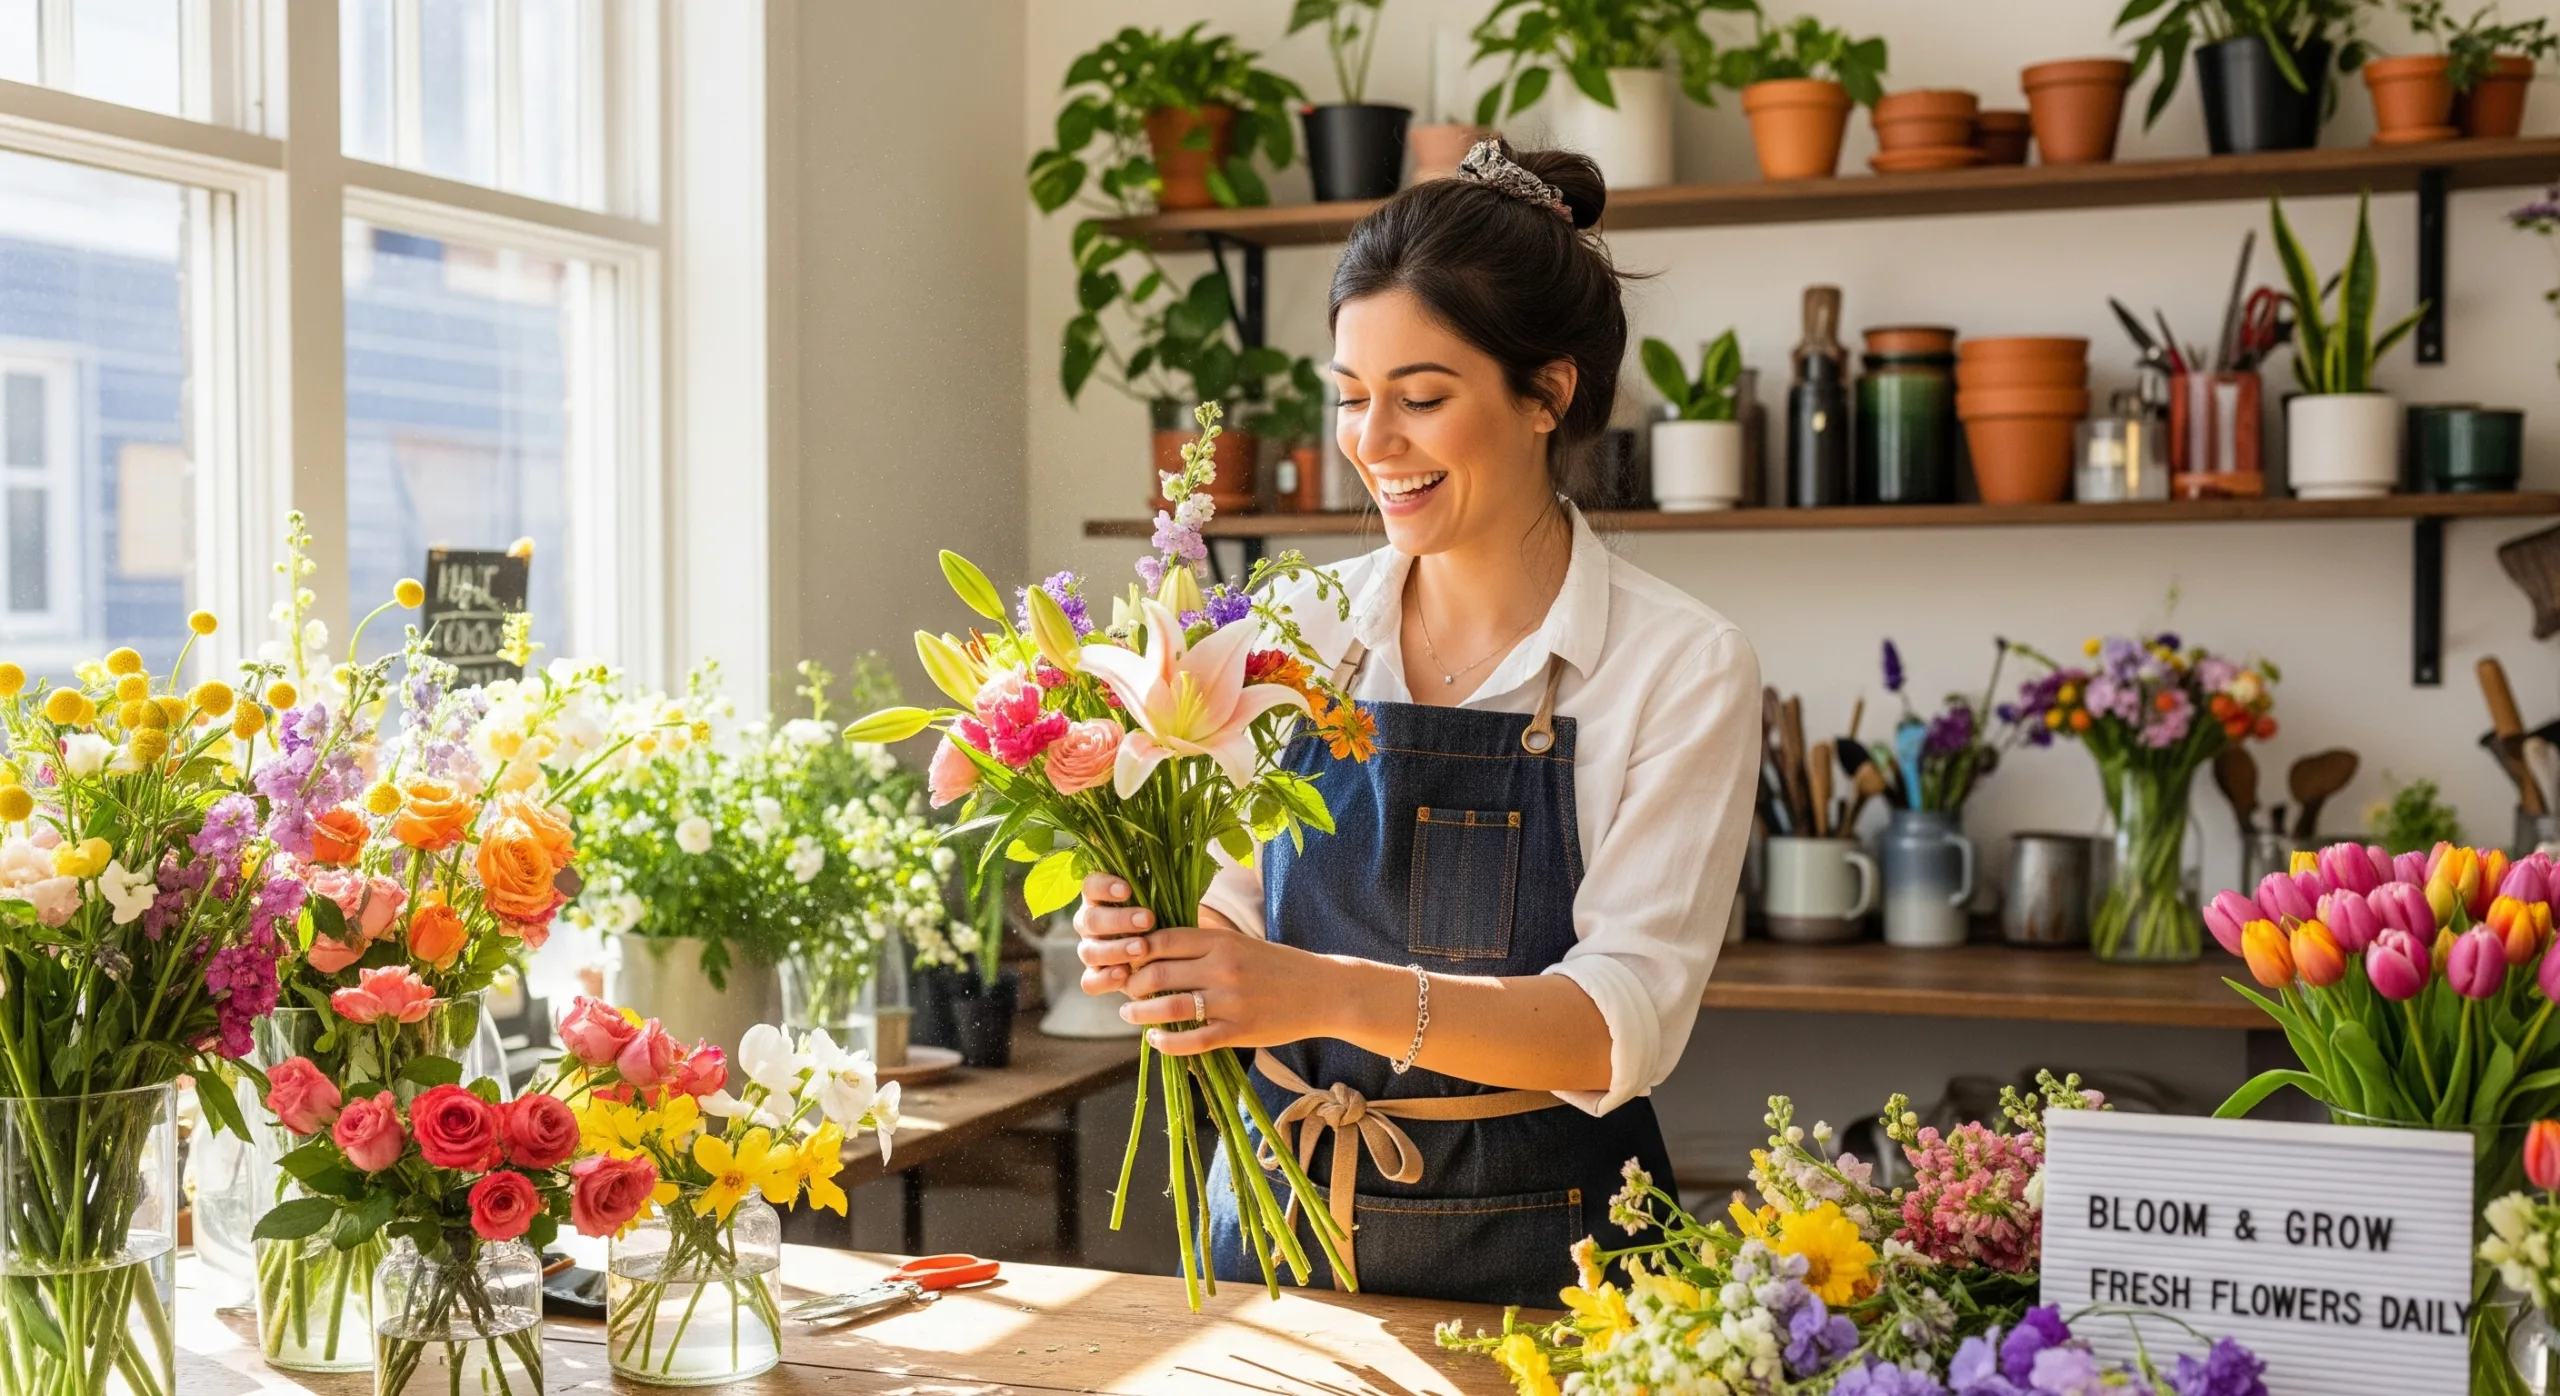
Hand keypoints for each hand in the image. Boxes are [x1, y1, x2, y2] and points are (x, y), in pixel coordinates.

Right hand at [1074, 872, 1236, 997]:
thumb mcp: (1162, 898)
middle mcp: (1089, 923)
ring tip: (1142, 949)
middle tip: (1148, 920)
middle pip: (1090, 920)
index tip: (1129, 890)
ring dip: (1115, 949)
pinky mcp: (1095, 977)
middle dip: (1119, 920)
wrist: (1168, 951)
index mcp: (1099, 898)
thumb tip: (1176, 854)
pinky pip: (1089, 981)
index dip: (1104, 886)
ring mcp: (1090, 950)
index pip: (1090, 885)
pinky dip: (1104, 979)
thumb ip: (1158, 883)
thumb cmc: (1164, 916)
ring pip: (1089, 951)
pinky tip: (1124, 975)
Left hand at [1074, 872, 1301, 1054]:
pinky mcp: (1239, 1031)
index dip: (1136, 951)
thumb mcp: (1240, 942)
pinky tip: (1156, 1040)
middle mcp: (1223, 968)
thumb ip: (1202, 944)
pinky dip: (1166, 1043)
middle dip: (1132, 985)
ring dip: (1141, 1014)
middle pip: (1158, 973)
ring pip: (1169, 1008)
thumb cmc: (1276, 966)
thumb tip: (1153, 947)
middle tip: (1126, 991)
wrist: (1323, 992)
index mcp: (1221, 941)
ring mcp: (1231, 1001)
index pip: (1162, 940)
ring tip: (1131, 1016)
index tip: (1127, 960)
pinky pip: (1192, 1041)